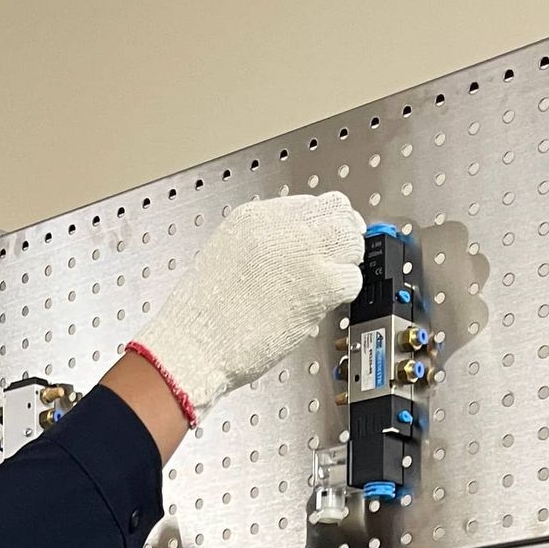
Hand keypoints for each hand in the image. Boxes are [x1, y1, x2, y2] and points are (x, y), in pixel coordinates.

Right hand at [129, 192, 364, 422]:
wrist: (196, 343)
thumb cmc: (204, 316)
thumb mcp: (227, 256)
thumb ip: (264, 245)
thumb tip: (292, 251)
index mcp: (256, 217)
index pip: (310, 204)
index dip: (321, 225)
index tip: (323, 242)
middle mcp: (283, 227)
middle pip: (338, 212)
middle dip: (341, 235)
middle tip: (338, 258)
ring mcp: (305, 253)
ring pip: (351, 241)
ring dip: (345, 263)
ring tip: (327, 285)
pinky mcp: (321, 284)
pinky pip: (352, 278)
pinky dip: (343, 293)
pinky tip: (322, 304)